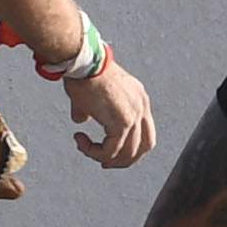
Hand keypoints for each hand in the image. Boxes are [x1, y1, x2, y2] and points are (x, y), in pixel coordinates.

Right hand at [62, 53, 154, 167]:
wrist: (83, 63)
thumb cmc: (84, 72)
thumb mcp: (92, 93)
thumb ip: (89, 109)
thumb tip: (80, 119)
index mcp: (139, 99)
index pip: (145, 133)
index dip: (131, 148)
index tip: (113, 154)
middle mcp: (141, 107)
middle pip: (143, 147)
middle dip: (123, 160)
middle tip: (104, 163)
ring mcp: (134, 115)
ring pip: (126, 153)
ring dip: (104, 157)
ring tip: (85, 147)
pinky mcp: (122, 123)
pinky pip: (110, 151)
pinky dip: (94, 152)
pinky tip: (81, 141)